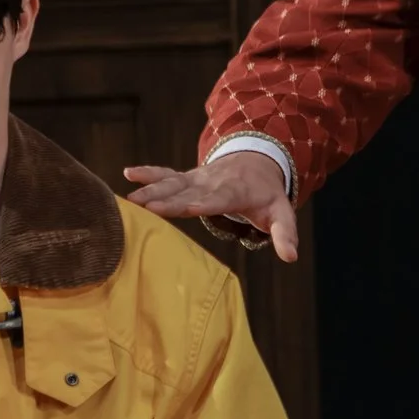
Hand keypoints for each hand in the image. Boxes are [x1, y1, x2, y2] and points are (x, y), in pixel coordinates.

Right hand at [124, 151, 298, 260]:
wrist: (257, 162)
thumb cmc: (267, 195)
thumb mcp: (281, 212)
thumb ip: (285, 233)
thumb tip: (290, 257)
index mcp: (235, 192)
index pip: (218, 199)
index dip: (204, 203)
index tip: (188, 207)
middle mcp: (212, 183)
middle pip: (188, 192)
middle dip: (168, 199)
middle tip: (146, 206)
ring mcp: (197, 179)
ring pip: (172, 183)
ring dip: (151, 189)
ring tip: (131, 198)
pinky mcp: (187, 178)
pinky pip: (166, 174)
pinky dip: (148, 173)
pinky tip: (128, 173)